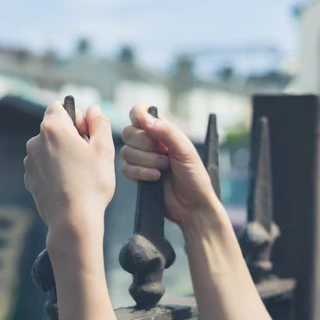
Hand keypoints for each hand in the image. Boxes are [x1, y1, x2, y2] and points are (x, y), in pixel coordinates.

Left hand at [24, 102, 115, 229]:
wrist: (72, 221)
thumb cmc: (91, 183)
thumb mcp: (104, 149)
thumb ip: (99, 123)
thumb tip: (93, 110)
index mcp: (52, 129)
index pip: (60, 107)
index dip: (76, 118)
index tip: (87, 135)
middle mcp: (35, 142)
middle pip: (54, 129)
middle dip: (70, 137)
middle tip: (87, 157)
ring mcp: (30, 162)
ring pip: (49, 149)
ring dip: (62, 155)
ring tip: (79, 174)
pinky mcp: (29, 179)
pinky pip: (44, 167)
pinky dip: (55, 171)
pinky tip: (69, 185)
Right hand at [120, 106, 217, 226]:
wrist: (191, 205)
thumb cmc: (194, 177)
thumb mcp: (185, 150)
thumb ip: (166, 131)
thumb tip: (144, 119)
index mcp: (161, 131)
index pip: (139, 114)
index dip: (138, 116)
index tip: (145, 125)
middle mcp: (148, 143)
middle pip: (128, 132)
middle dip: (145, 145)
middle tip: (164, 154)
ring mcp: (141, 159)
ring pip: (126, 152)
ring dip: (146, 161)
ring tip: (163, 168)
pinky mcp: (136, 176)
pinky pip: (126, 169)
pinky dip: (141, 173)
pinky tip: (155, 178)